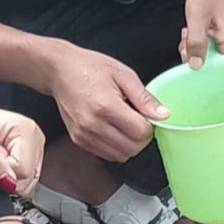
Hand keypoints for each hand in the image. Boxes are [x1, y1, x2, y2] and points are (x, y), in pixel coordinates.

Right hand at [45, 42, 167, 161]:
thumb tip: (163, 115)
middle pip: (132, 148)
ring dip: (129, 144)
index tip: (146, 114)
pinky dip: (116, 146)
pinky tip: (113, 128)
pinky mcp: (78, 140)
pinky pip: (106, 154)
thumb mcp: (124, 75)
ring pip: (120, 156)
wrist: (60, 71)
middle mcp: (93, 125)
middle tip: (138, 119)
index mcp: (106, 106)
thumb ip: (144, 98)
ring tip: (124, 123)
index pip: (141, 132)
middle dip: (142, 137)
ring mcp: (84, 135)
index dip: (150, 125)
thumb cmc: (90, 68)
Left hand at [180, 0, 223, 67]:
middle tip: (185, 40)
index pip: (218, 72)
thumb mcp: (196, 16)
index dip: (199, 66)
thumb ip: (196, 42)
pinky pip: (215, 49)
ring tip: (190, 32)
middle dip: (196, 55)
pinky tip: (197, 31)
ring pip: (213, 57)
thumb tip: (195, 65)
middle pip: (215, 66)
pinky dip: (203, 42)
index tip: (188, 53)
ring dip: (197, 48)